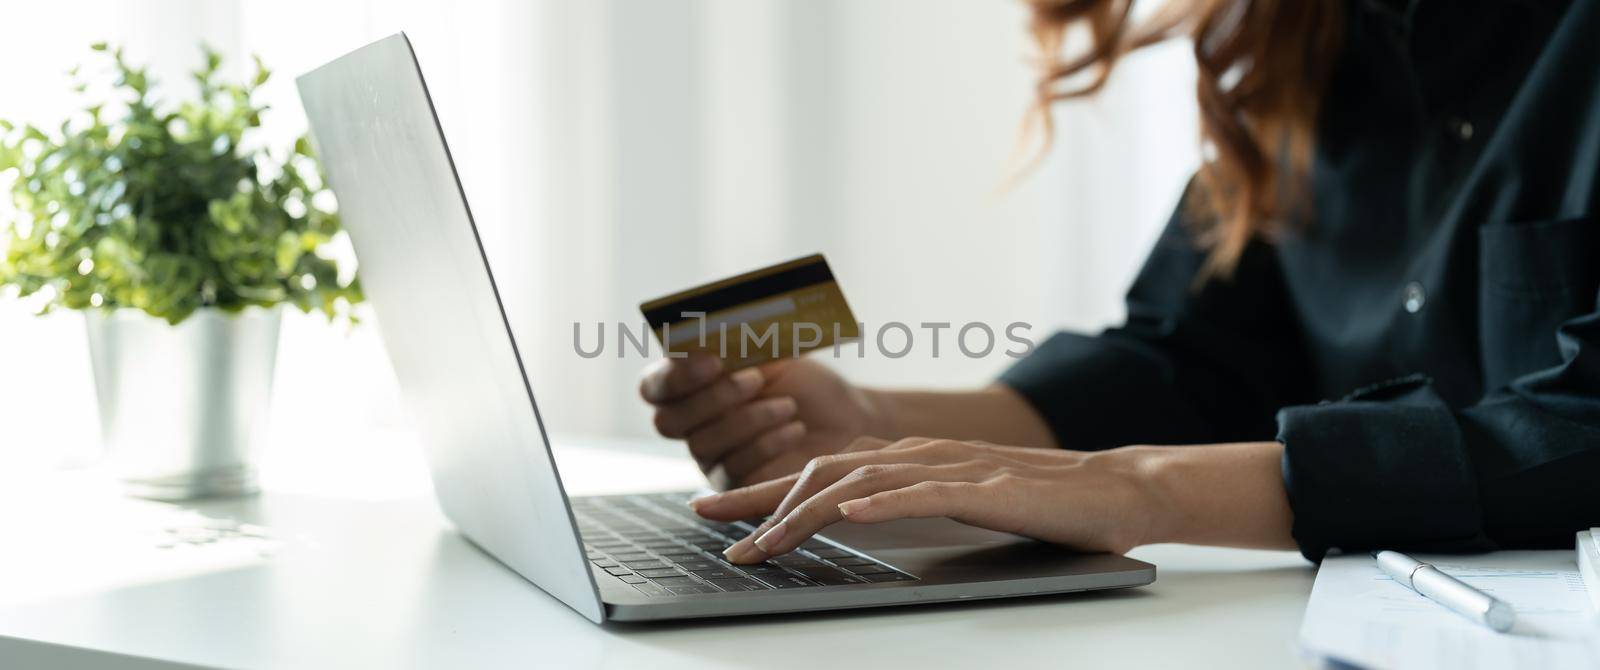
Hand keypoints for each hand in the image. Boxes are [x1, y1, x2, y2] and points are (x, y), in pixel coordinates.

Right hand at [639, 355, 883, 487]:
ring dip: (747, 420)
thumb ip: (738, 345)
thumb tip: (714, 328)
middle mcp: (691, 424)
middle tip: (754, 379)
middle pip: (667, 421)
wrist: (845, 420)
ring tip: (787, 405)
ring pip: (702, 444)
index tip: (713, 359)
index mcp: (689, 386)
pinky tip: (794, 428)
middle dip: (711, 398)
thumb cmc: (804, 384)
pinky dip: (765, 444)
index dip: (675, 375)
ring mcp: (710, 457)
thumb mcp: (774, 355)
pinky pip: (733, 468)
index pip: (654, 386)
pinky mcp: (734, 486)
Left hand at [690, 437, 1165, 563]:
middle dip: (760, 498)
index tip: (714, 512)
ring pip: (862, 481)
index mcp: (909, 460)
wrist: (1117, 491)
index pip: (820, 472)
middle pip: (822, 470)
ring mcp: (953, 468)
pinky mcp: (989, 488)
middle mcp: (920, 455)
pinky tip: (851, 515)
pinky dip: (882, 502)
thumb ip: (907, 503)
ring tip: (765, 539)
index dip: (761, 490)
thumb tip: (846, 520)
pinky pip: (925, 493)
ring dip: (805, 511)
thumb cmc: (1040, 505)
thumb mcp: (959, 503)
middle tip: (710, 522)